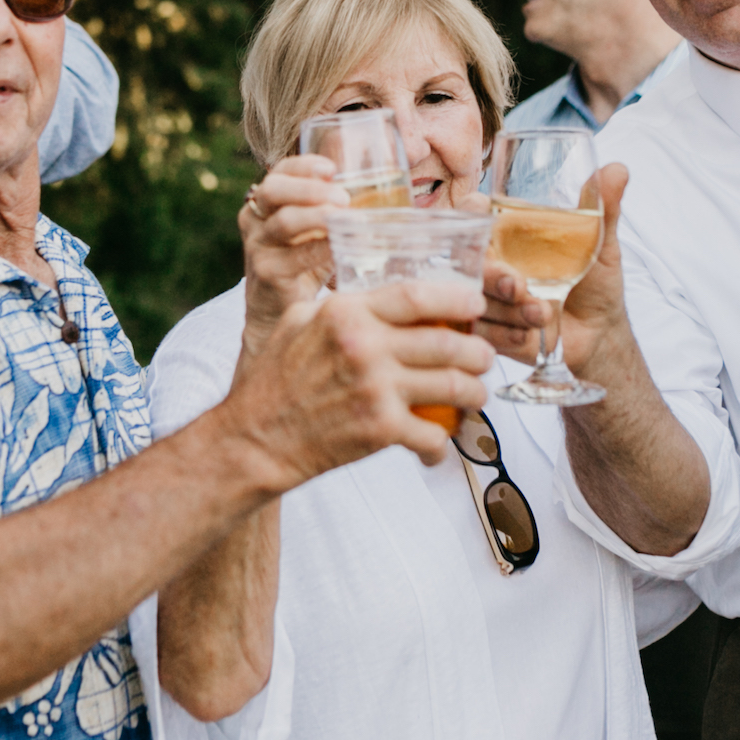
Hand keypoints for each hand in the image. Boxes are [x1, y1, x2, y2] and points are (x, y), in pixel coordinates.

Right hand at [223, 280, 492, 485]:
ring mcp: (375, 389)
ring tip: (476, 395)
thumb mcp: (299, 321)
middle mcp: (365, 346)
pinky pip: (432, 435)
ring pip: (452, 386)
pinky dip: (441, 443)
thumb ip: (341, 306)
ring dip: (474, 393)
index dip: (456, 298)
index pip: (417, 296)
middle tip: (484, 357)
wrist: (255, 439)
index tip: (475, 304)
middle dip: (478, 352)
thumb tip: (381, 296)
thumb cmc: (273, 378)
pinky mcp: (380, 429)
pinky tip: (437, 444)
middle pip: (447, 342)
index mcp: (347, 312)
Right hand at [238, 157, 347, 352]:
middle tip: (343, 196)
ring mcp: (259, 247)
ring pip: (283, 222)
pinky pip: (292, 258)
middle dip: (310, 188)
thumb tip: (406, 169)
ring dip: (317, 216)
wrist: (276, 317)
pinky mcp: (266, 274)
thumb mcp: (319, 231)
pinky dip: (318, 250)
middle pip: (274, 190)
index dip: (304, 166)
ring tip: (345, 216)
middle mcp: (257, 219)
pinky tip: (340, 249)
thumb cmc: (306, 265)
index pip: (281, 171)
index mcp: (270, 202)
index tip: (332, 167)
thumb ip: (345, 206)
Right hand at [479, 163, 634, 381]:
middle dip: (492, 274)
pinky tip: (531, 333)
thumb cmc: (596, 281)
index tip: (481, 208)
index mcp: (509, 233)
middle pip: (468, 260)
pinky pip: (482, 332)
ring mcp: (488, 297)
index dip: (470, 209)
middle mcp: (492, 261)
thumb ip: (604, 208)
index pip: (474, 213)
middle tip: (518, 284)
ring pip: (476, 299)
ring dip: (509, 309)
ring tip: (543, 313)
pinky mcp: (489, 331)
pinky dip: (507, 333)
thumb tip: (619, 168)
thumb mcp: (600, 244)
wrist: (600, 333)